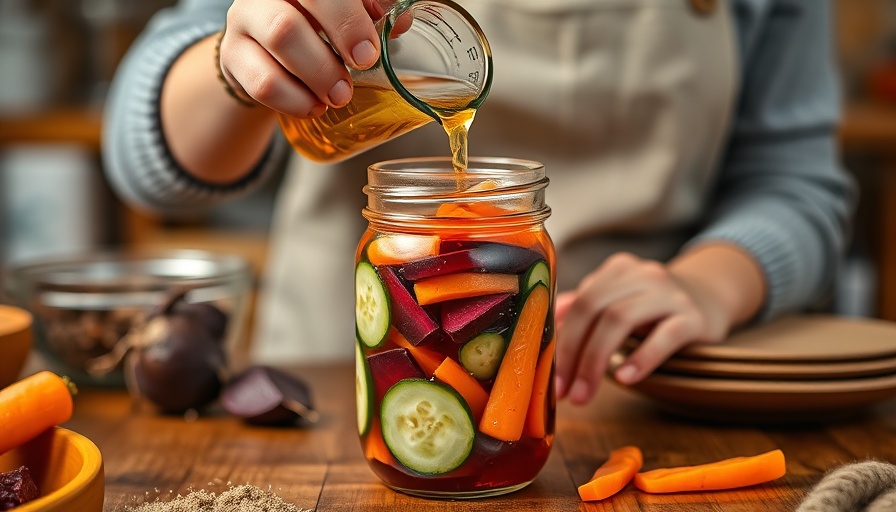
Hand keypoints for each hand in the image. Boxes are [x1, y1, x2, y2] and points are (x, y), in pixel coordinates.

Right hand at [219, 0, 384, 116]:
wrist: (265, 52)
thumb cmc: (314, 25)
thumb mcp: (343, 14)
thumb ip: (370, 12)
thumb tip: (400, 22)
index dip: (349, 16)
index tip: (369, 49)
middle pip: (299, 4)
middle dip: (338, 35)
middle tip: (360, 65)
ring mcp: (244, 19)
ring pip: (280, 37)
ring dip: (318, 73)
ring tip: (340, 95)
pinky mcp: (232, 56)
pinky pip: (263, 82)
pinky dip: (295, 101)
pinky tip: (313, 107)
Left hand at [554, 252, 735, 404]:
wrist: (712, 297)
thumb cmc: (654, 306)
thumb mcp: (620, 299)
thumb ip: (586, 308)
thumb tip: (549, 323)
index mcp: (617, 271)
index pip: (578, 303)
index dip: (560, 341)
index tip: (551, 378)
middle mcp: (641, 275)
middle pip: (593, 309)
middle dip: (573, 354)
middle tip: (564, 392)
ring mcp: (669, 293)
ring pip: (621, 320)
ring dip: (596, 362)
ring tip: (584, 394)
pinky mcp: (694, 317)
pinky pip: (665, 335)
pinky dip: (641, 357)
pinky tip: (626, 379)